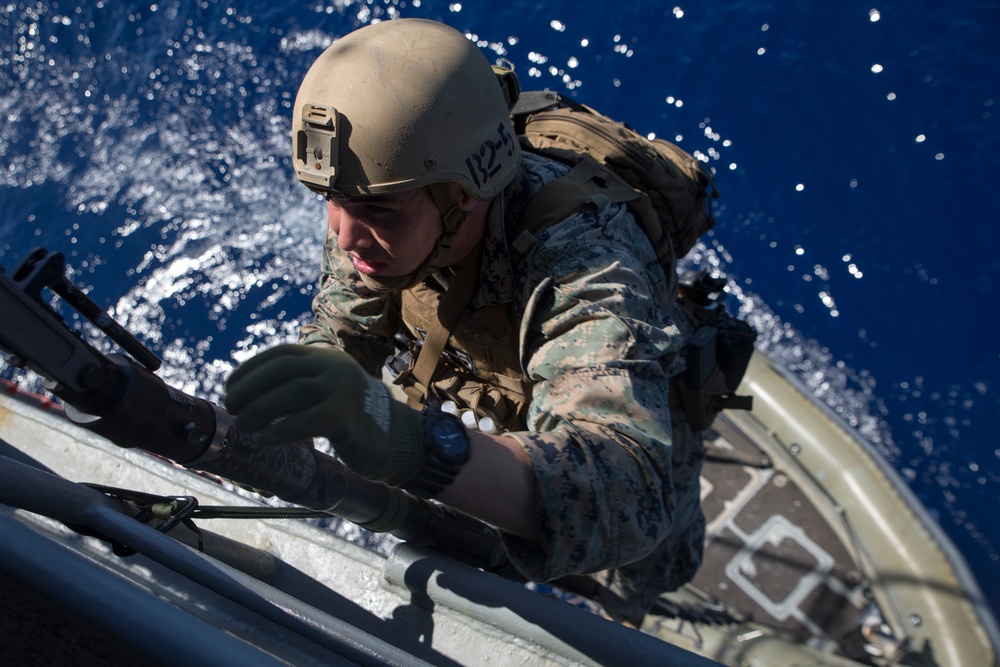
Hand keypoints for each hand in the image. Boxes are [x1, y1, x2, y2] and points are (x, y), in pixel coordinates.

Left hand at [224, 343, 424, 485]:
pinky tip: (265, 440)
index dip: (250, 369)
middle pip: (284, 371)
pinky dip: (281, 431)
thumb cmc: (345, 417)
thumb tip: (244, 395)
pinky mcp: (347, 417)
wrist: (390, 437)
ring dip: (261, 409)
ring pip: (294, 393)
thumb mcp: (321, 389)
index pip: (281, 354)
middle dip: (251, 389)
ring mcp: (343, 389)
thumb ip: (294, 385)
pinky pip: (308, 421)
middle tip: (232, 408)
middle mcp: (334, 367)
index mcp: (324, 357)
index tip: (230, 386)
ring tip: (244, 425)